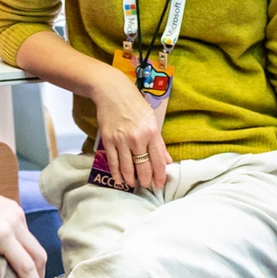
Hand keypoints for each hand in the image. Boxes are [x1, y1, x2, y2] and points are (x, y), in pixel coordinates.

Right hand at [0, 165, 47, 277]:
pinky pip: (24, 264)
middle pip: (37, 250)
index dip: (31, 261)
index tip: (29, 277)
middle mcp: (16, 215)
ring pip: (36, 258)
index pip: (28, 240)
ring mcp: (11, 224)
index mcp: (9, 209)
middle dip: (39, 274)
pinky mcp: (2, 235)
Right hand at [91, 67, 172, 188]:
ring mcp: (121, 140)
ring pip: (127, 167)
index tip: (159, 184)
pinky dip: (116, 173)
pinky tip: (119, 180)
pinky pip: (113, 161)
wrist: (112, 92)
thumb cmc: (135, 104)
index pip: (158, 161)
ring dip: (131, 179)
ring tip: (134, 184)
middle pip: (143, 167)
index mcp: (151, 132)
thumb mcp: (152, 120)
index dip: (160, 176)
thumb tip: (167, 161)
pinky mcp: (108, 140)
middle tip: (146, 186)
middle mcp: (137, 138)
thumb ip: (159, 143)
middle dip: (146, 180)